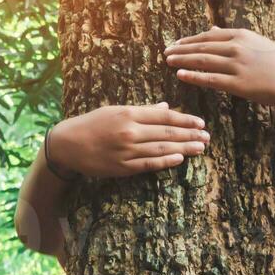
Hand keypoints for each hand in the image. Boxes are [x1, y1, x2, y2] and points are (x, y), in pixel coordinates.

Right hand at [48, 103, 208, 177]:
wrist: (67, 145)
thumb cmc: (91, 124)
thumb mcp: (115, 110)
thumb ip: (142, 110)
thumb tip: (166, 107)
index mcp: (128, 114)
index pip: (164, 116)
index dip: (185, 119)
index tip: (200, 122)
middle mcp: (130, 131)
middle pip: (167, 132)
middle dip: (190, 134)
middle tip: (207, 136)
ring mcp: (127, 151)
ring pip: (162, 148)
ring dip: (184, 148)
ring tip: (200, 147)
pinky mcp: (123, 167)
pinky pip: (149, 164)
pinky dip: (166, 161)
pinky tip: (180, 158)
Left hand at [165, 28, 274, 106]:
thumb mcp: (255, 42)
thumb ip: (232, 36)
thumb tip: (211, 28)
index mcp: (240, 35)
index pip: (207, 36)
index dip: (188, 40)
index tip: (174, 44)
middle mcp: (237, 47)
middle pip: (201, 47)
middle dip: (181, 49)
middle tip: (165, 52)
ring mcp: (238, 65)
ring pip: (203, 62)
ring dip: (183, 61)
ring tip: (168, 61)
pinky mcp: (239, 84)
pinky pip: (211, 79)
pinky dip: (194, 77)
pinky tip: (180, 75)